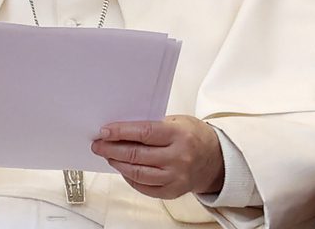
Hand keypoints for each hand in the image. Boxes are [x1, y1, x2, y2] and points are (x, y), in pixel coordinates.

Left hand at [91, 115, 224, 199]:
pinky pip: (144, 187)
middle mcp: (178, 158)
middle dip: (112, 149)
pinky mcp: (173, 192)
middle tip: (98, 144)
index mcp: (179, 135)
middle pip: (137, 154)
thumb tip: (122, 130)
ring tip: (108, 155)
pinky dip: (130, 178)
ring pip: (138, 173)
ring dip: (118, 163)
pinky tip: (123, 169)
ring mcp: (176, 177)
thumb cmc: (194, 137)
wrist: (216, 160)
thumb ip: (153, 126)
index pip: (144, 133)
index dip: (121, 132)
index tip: (104, 131)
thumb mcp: (178, 122)